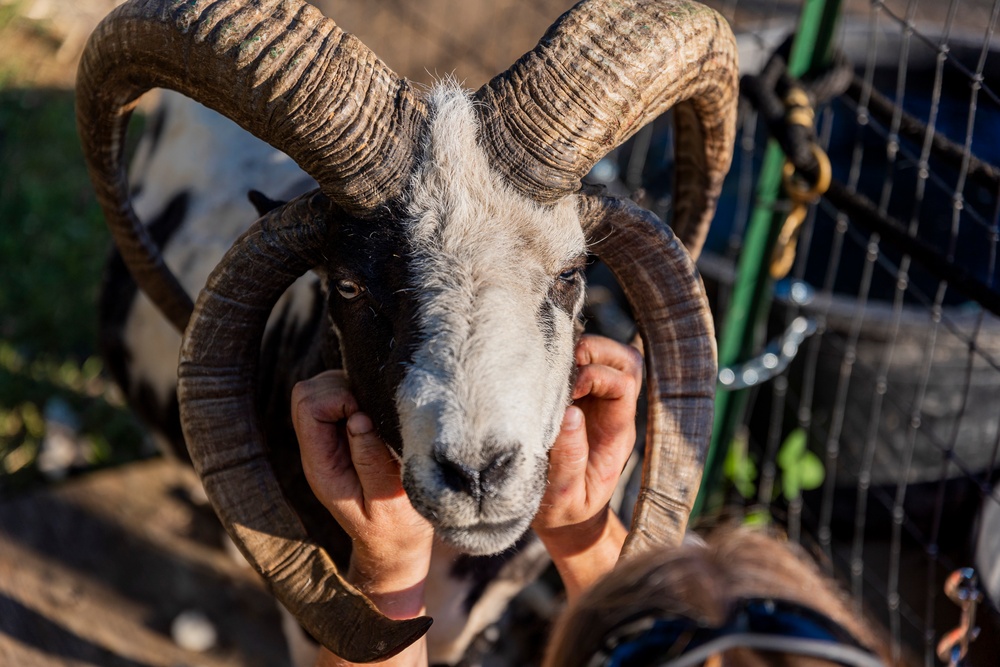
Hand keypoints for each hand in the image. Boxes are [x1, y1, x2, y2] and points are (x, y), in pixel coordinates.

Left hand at [292, 371, 433, 613]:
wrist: (395, 545)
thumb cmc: (396, 528)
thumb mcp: (388, 503)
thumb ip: (371, 462)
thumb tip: (357, 419)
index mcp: (321, 465)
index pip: (308, 407)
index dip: (340, 399)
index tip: (370, 417)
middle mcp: (319, 449)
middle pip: (308, 392)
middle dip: (343, 389)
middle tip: (376, 413)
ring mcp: (330, 440)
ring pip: (324, 387)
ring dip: (354, 390)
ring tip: (382, 416)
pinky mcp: (346, 433)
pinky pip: (342, 394)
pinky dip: (362, 394)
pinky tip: (382, 415)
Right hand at [532, 335, 641, 598]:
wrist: (562, 517)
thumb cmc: (564, 508)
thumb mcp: (565, 495)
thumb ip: (569, 459)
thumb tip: (569, 413)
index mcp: (616, 431)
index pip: (623, 384)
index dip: (597, 377)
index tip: (567, 392)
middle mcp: (611, 409)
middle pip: (625, 359)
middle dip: (596, 350)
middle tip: (562, 363)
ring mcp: (593, 399)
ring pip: (605, 353)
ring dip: (580, 348)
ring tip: (551, 362)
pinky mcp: (570, 395)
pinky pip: (575, 362)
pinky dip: (562, 356)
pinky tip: (541, 367)